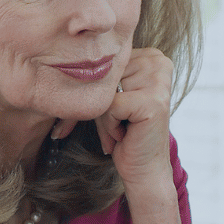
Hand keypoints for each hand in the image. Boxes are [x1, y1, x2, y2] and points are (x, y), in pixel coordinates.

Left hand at [83, 47, 174, 193]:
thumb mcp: (113, 94)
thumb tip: (64, 58)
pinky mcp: (152, 101)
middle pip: (105, 74)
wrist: (143, 168)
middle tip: (121, 122)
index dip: (101, 90)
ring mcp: (158, 81)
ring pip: (105, 89)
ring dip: (106, 116)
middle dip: (102, 104)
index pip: (106, 61)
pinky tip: (125, 134)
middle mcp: (159, 62)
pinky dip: (109, 126)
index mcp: (152, 55)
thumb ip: (102, 72)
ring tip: (124, 127)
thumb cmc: (124, 130)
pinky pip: (109, 107)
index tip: (116, 109)